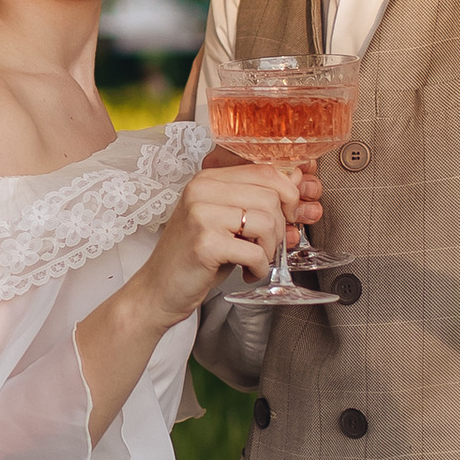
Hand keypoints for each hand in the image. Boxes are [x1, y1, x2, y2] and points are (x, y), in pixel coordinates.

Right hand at [145, 165, 292, 319]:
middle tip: (265, 247)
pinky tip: (247, 271)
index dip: (288, 195)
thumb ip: (254, 202)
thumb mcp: (225, 221)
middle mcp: (202, 190)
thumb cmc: (195, 256)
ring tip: (254, 260)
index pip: (265, 170)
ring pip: (267, 222)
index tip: (287, 217)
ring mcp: (201, 215)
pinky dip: (259, 267)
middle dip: (278, 228)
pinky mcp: (205, 243)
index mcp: (208, 179)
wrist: (159, 289)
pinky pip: (255, 251)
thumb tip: (301, 188)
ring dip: (269, 249)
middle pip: (271, 197)